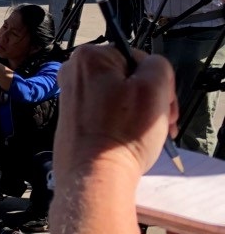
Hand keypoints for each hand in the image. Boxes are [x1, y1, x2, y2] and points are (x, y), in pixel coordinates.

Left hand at [53, 45, 177, 178]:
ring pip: (120, 96)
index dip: (157, 82)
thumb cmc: (122, 133)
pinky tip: (130, 140)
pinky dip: (122, 123)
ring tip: (147, 135)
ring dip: (140, 113)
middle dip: (150, 98)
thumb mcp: (155, 88)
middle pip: (128, 78)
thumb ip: (158, 65)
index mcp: (88, 57)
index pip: (138, 58)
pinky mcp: (73, 118)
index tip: (162, 104)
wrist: (95, 176)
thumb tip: (151, 68)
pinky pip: (106, 112)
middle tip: (160, 121)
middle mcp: (72, 73)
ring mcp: (71, 96)